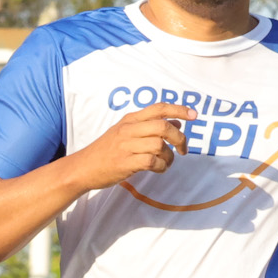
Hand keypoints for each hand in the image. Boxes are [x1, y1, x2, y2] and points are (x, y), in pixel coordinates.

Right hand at [73, 102, 195, 190]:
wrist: (83, 168)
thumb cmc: (106, 151)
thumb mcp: (125, 132)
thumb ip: (150, 126)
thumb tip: (177, 123)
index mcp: (130, 120)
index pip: (159, 108)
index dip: (179, 110)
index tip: (195, 115)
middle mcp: (128, 130)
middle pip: (163, 126)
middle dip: (180, 138)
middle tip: (183, 150)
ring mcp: (126, 146)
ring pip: (160, 145)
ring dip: (170, 156)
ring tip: (166, 163)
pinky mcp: (125, 163)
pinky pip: (152, 162)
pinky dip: (161, 167)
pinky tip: (158, 169)